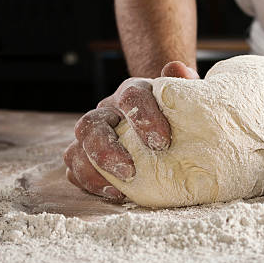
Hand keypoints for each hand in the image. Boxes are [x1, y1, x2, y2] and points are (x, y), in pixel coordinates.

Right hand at [63, 61, 198, 200]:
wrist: (168, 126)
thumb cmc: (178, 115)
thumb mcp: (186, 99)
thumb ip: (184, 84)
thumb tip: (177, 69)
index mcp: (133, 92)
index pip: (131, 96)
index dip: (143, 117)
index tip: (162, 141)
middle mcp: (108, 111)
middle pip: (93, 123)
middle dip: (107, 149)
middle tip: (129, 170)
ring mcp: (95, 135)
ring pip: (78, 147)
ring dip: (94, 169)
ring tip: (119, 189)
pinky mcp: (88, 157)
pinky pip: (76, 168)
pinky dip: (89, 182)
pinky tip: (112, 194)